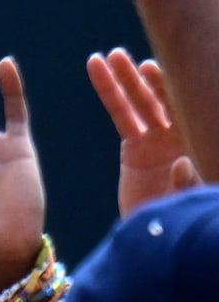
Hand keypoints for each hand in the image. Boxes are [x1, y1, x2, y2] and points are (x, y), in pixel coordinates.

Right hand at [89, 47, 197, 212]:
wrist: (162, 246)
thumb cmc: (187, 223)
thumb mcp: (195, 203)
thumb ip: (191, 184)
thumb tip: (177, 161)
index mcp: (205, 144)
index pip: (200, 110)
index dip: (189, 88)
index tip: (175, 67)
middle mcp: (187, 137)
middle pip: (173, 99)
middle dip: (159, 77)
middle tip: (143, 60)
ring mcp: (161, 140)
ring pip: (145, 100)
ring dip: (129, 77)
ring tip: (114, 56)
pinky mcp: (136, 147)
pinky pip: (121, 112)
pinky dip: (109, 89)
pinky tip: (96, 66)